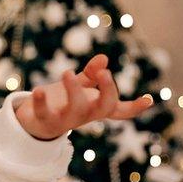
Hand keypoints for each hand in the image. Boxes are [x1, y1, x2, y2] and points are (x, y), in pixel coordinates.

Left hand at [14, 54, 153, 140]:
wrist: (34, 123)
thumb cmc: (61, 102)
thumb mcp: (78, 87)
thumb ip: (90, 75)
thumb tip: (103, 57)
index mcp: (95, 107)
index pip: (119, 110)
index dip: (135, 107)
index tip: (149, 100)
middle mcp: (85, 115)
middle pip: (104, 108)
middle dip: (108, 91)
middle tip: (105, 72)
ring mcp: (66, 120)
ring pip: (76, 109)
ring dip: (74, 90)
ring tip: (67, 72)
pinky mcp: (46, 121)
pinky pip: (45, 113)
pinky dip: (41, 102)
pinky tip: (38, 90)